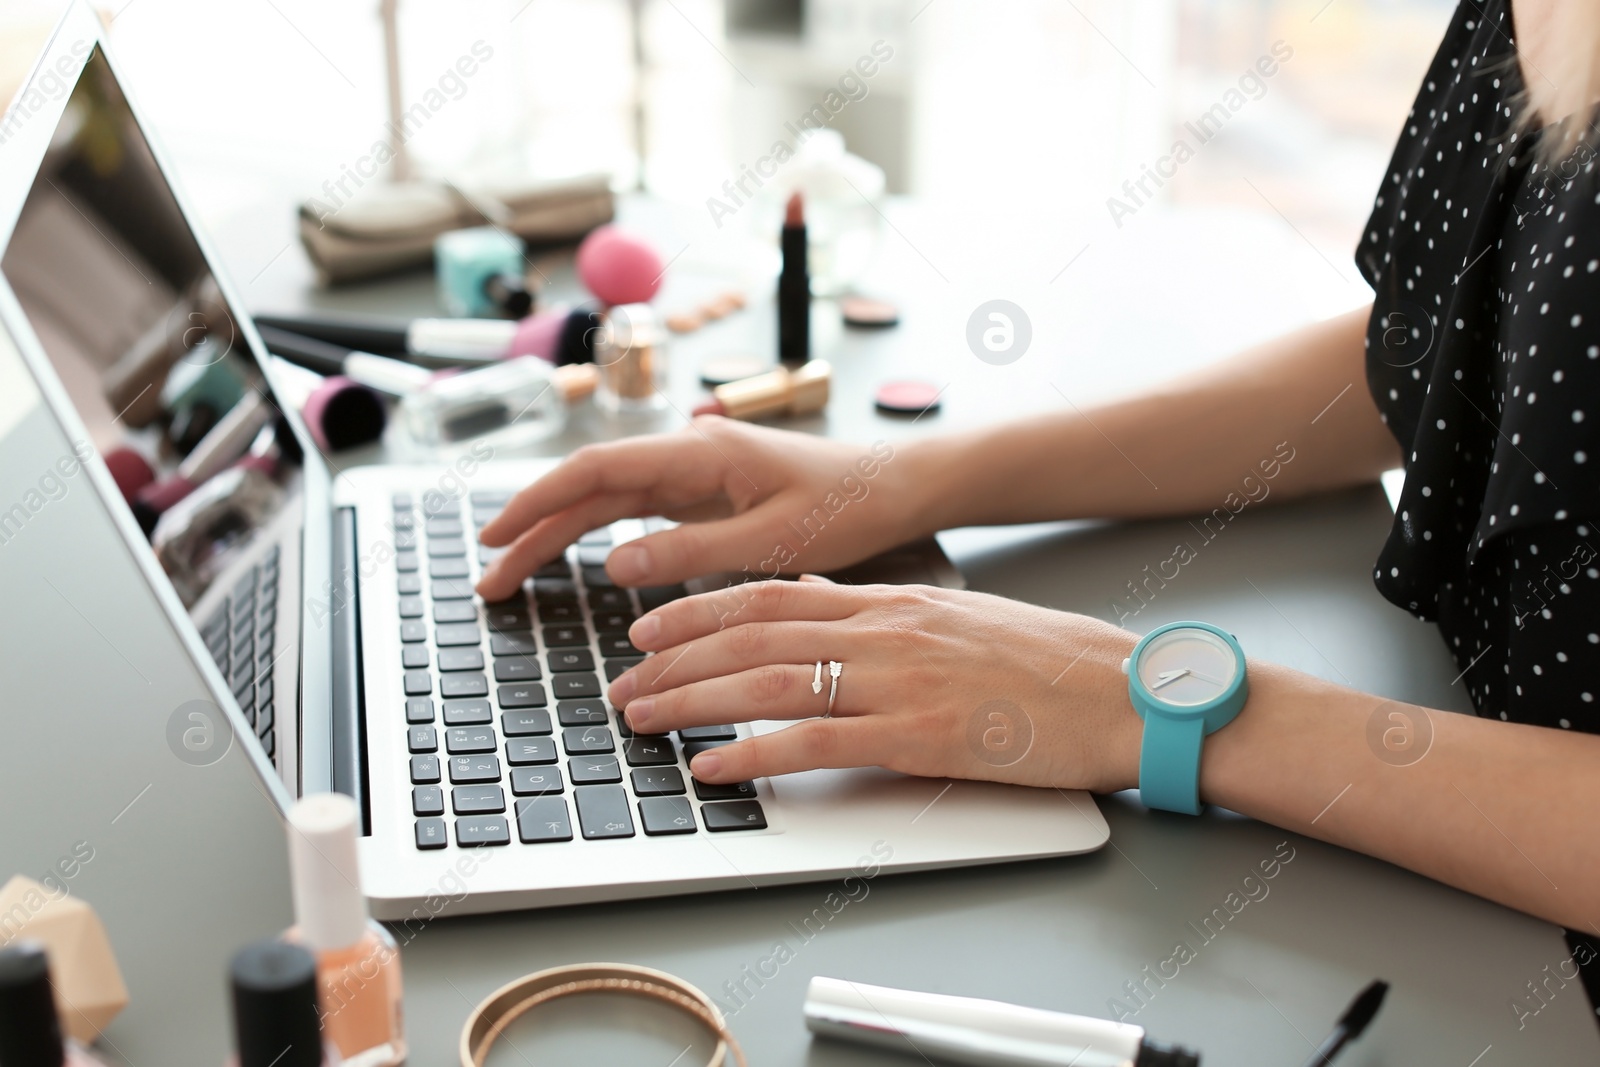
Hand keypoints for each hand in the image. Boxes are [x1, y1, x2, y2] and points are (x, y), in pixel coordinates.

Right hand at [476, 417, 921, 601]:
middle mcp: (686, 455)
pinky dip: (594, 536)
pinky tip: (568, 560)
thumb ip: (690, 551)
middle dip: (532, 530)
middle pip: (587, 490)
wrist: (894, 488)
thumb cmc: (847, 505)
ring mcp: (691, 474)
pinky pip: (633, 513)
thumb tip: (610, 564)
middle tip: (487, 578)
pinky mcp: (702, 495)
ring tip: (510, 578)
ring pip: (605, 503)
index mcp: (699, 452)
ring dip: (555, 537)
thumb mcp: (772, 539)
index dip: (537, 501)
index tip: (494, 534)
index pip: (595, 470)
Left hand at [607, 578, 1144, 792]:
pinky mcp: (918, 735)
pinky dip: (753, 754)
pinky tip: (712, 766)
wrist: (1123, 693)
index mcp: (892, 599)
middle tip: (625, 683)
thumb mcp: (956, 615)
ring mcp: (898, 680)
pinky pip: (814, 742)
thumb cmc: (1049, 661)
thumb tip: (818, 600)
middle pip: (752, 633)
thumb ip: (882, 611)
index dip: (699, 608)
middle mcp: (884, 630)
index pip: (771, 592)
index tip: (651, 627)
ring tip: (642, 721)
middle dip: (675, 658)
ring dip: (692, 701)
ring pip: (767, 681)